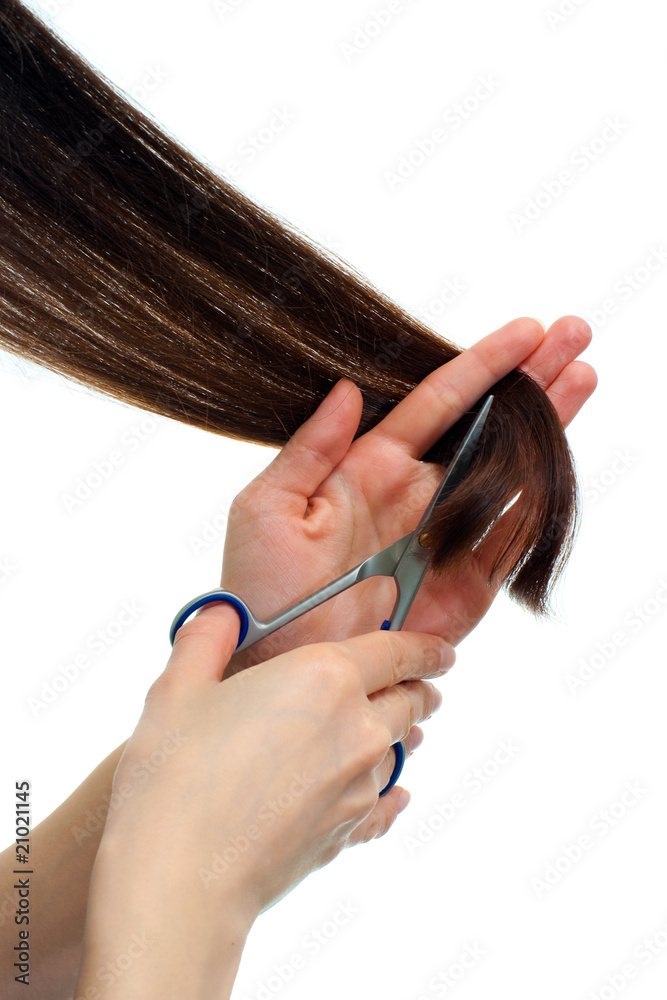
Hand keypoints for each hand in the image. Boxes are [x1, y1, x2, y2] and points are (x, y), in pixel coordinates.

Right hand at [77, 619, 453, 995]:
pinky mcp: (349, 831)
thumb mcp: (178, 687)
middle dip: (418, 690)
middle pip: (409, 701)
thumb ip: (207, 637)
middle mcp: (357, 727)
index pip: (397, 651)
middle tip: (419, 687)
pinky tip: (395, 797)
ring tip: (406, 732)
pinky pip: (387, 805)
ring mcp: (359, 785)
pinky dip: (393, 795)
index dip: (424, 647)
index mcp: (325, 677)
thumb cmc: (176, 776)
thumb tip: (221, 611)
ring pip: (400, 750)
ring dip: (406, 737)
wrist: (182, 877)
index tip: (441, 650)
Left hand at [218, 315, 595, 667]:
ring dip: (548, 427)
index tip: (524, 330)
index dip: (480, 365)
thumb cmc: (261, 590)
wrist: (282, 667)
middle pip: (485, 427)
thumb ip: (309, 448)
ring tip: (582, 377)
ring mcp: (445, 539)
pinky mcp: (466, 587)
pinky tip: (561, 457)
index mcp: (369, 468)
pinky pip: (509, 539)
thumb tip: (347, 389)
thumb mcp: (268, 508)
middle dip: (530, 381)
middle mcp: (415, 495)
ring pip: (508, 472)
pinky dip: (539, 501)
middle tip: (571, 336)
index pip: (437, 404)